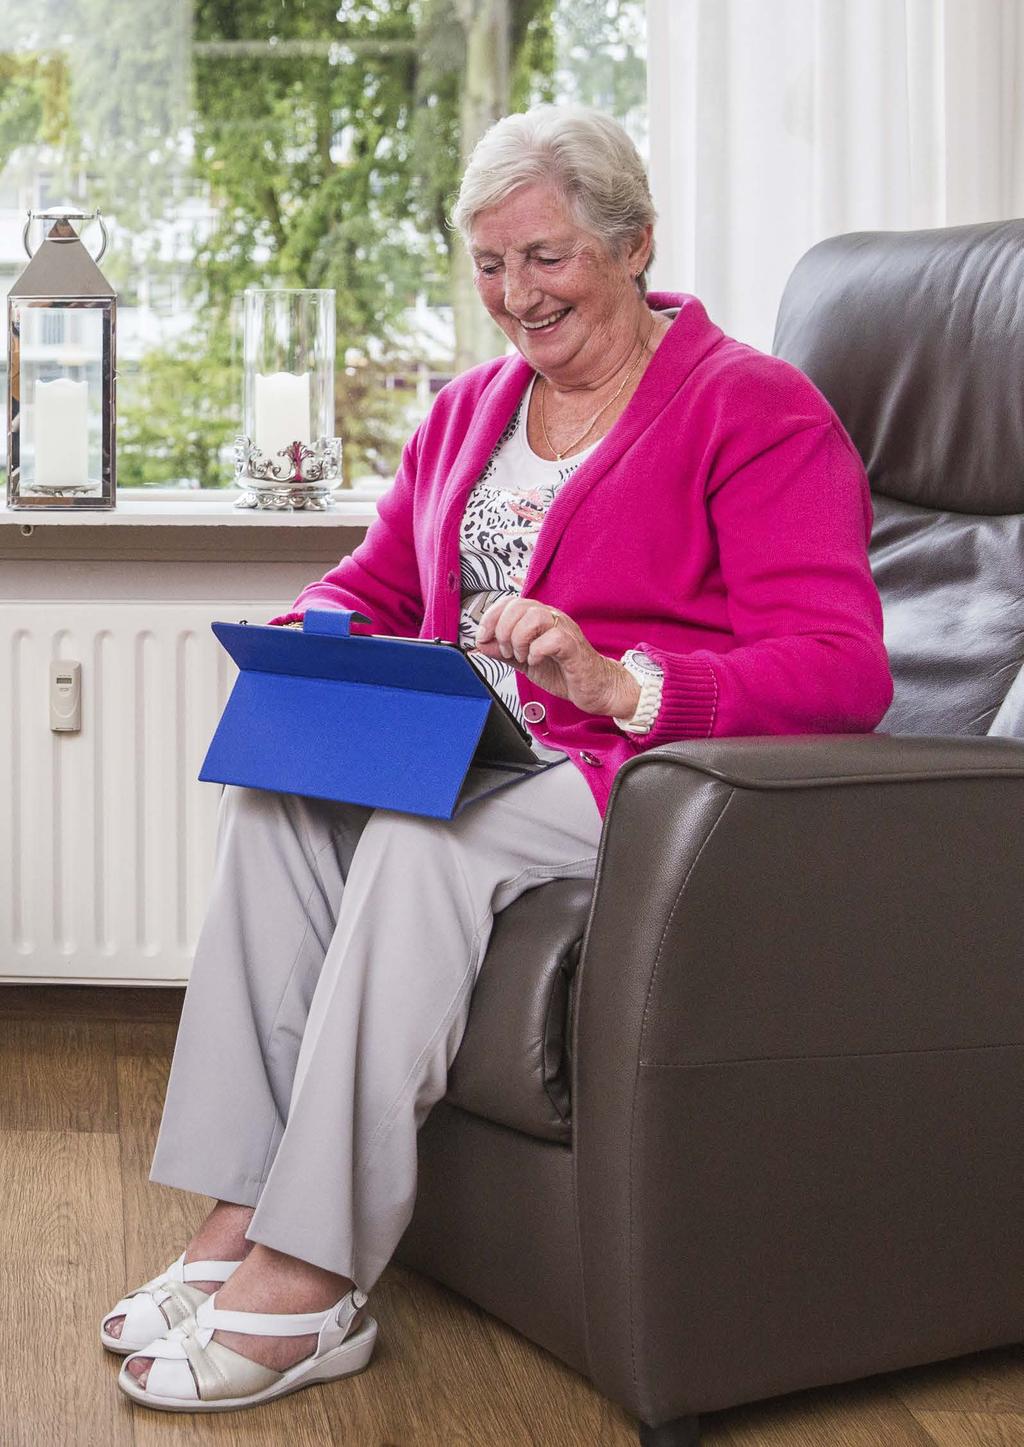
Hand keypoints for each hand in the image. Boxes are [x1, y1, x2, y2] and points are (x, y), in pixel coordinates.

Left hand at [474, 597, 640, 717]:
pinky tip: (536, 661)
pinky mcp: (573, 647)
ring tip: (522, 656)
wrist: (593, 688)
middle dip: (503, 630)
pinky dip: (537, 651)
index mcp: (538, 619)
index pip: (509, 602)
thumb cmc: (564, 672)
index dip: (490, 618)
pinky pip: (553, 638)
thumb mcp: (524, 661)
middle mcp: (551, 619)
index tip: (483, 637)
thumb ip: (503, 652)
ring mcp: (564, 630)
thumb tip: (481, 645)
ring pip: (535, 616)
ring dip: (519, 638)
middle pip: (519, 605)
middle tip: (507, 651)